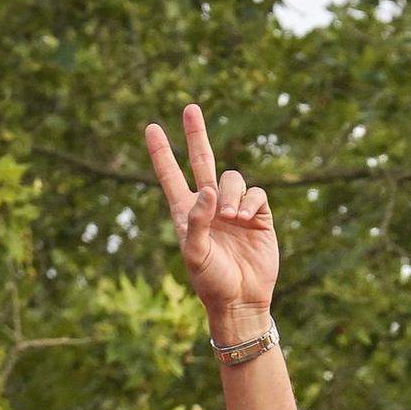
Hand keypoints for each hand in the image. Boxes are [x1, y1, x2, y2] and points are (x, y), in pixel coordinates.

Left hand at [144, 103, 278, 333]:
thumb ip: (197, 220)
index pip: (171, 177)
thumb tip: (208, 189)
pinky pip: (256, 193)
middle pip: (202, 161)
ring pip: (233, 178)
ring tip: (231, 219)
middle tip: (190, 108)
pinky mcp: (259, 216)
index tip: (151, 128)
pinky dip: (250, 202)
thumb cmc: (212, 282)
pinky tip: (246, 220)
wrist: (241, 301)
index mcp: (187, 213)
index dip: (162, 154)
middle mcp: (210, 206)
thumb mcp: (195, 254)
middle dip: (197, 135)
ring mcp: (235, 209)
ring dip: (231, 194)